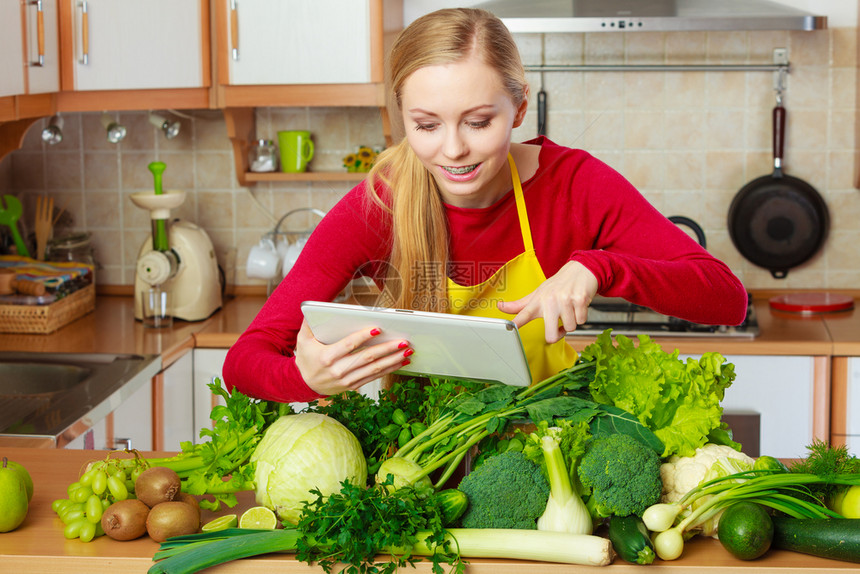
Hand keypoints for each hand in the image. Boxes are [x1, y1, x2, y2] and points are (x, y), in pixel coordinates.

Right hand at [294, 319, 412, 395]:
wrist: (304, 384)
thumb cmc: (306, 358)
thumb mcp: (302, 340)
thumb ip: (309, 324)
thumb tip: (312, 309)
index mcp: (327, 357)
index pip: (349, 345)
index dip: (363, 337)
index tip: (378, 329)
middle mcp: (339, 370)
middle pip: (367, 358)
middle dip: (387, 349)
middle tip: (403, 341)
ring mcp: (347, 379)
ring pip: (374, 369)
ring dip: (393, 360)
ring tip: (407, 351)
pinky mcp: (353, 385)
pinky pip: (374, 377)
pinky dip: (389, 370)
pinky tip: (401, 362)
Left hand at [496, 261, 597, 342]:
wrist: (581, 270)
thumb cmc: (558, 285)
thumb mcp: (537, 293)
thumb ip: (520, 305)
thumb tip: (500, 307)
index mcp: (538, 301)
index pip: (524, 314)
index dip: (517, 323)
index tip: (511, 328)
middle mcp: (550, 301)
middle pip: (551, 335)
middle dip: (557, 335)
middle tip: (558, 327)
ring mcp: (566, 300)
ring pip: (570, 328)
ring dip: (571, 322)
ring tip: (569, 310)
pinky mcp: (580, 300)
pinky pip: (581, 321)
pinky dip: (581, 317)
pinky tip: (577, 306)